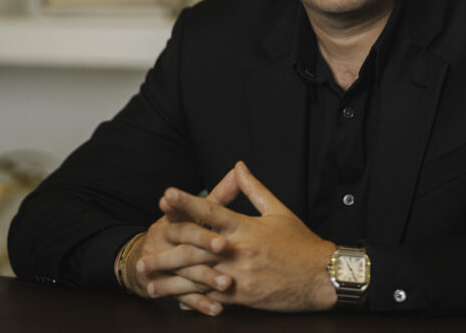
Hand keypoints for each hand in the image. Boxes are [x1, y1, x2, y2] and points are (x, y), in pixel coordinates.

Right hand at [121, 170, 239, 314]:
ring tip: (227, 284)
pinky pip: (183, 297)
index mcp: (170, 222)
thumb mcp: (192, 212)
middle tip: (225, 249)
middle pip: (184, 245)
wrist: (140, 261)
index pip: (182, 217)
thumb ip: (218, 195)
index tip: (216, 222)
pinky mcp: (166, 288)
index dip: (196, 217)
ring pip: (185, 273)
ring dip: (206, 278)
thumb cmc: (178, 231)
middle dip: (204, 247)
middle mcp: (163, 243)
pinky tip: (218, 308)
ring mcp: (162, 267)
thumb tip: (239, 170)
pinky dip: (201, 304)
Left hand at [146, 160, 336, 312]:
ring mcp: (239, 276)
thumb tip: (238, 166)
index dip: (186, 202)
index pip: (211, 211)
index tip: (166, 195)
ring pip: (198, 275)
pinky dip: (192, 298)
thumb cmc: (301, 243)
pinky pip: (212, 297)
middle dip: (168, 244)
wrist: (322, 277)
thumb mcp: (279, 211)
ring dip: (171, 277)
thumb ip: (254, 189)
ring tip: (149, 278)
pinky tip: (175, 299)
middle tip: (143, 245)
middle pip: (196, 245)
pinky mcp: (243, 297)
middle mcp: (239, 250)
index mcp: (246, 227)